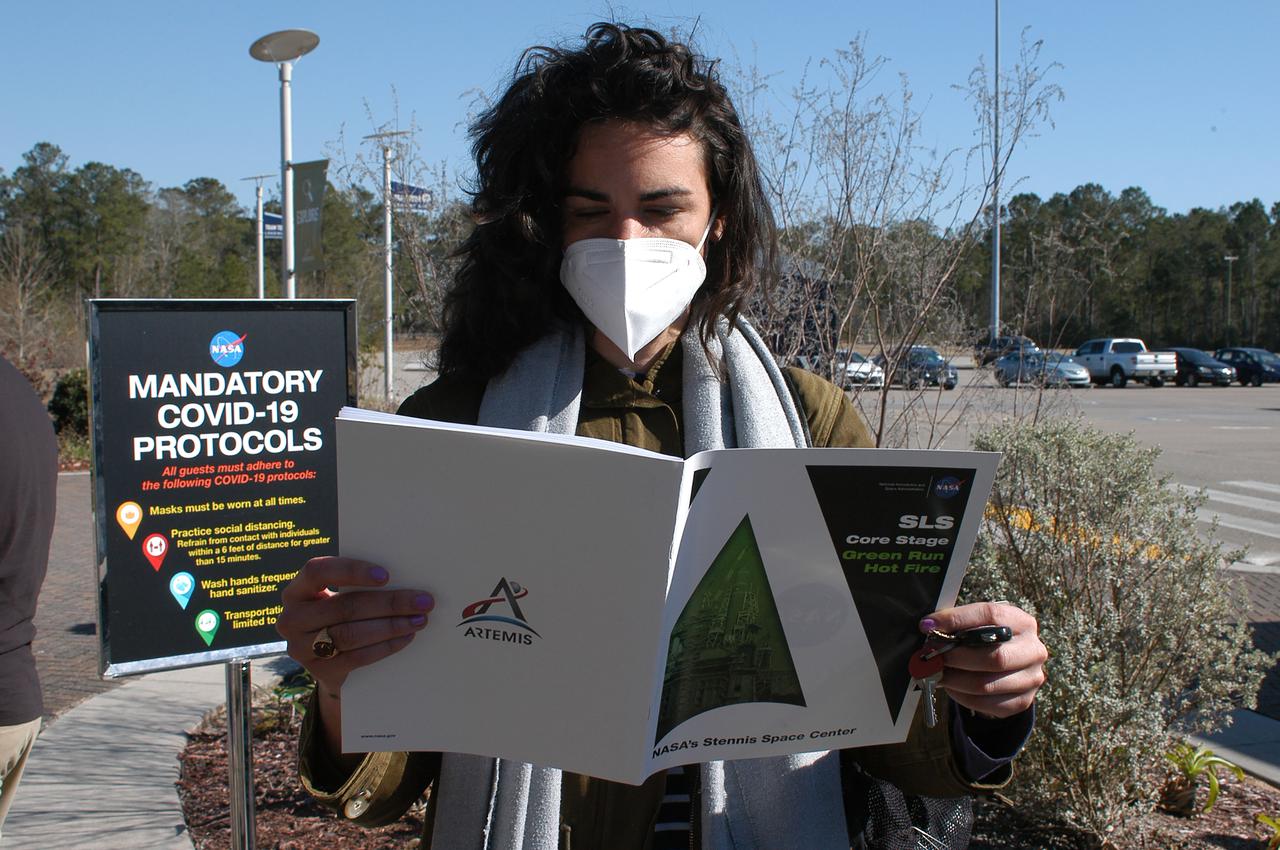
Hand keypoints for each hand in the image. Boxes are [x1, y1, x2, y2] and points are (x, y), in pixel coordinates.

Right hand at [277, 556, 433, 696]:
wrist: (327, 661)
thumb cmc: (339, 615)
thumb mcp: (338, 597)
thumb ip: (358, 586)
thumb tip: (406, 577)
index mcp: (297, 591)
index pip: (318, 571)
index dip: (352, 571)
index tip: (386, 575)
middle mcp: (292, 618)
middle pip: (345, 607)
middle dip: (389, 603)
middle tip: (423, 601)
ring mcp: (301, 648)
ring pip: (352, 634)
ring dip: (391, 626)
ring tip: (419, 619)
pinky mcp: (319, 671)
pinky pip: (357, 657)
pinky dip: (386, 646)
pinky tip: (406, 637)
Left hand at [922, 602, 1045, 718]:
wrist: (1010, 667)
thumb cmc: (988, 640)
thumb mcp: (979, 625)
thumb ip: (959, 625)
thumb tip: (929, 628)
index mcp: (1022, 622)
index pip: (990, 615)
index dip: (956, 619)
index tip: (928, 626)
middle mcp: (1033, 650)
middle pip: (994, 657)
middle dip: (956, 657)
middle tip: (932, 656)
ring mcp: (1031, 678)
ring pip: (987, 685)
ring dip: (955, 680)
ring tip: (936, 673)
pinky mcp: (1023, 701)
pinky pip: (987, 703)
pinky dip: (962, 696)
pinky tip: (951, 687)